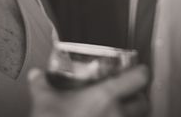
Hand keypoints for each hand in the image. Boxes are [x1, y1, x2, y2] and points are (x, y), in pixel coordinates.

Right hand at [28, 66, 148, 116]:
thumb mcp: (44, 101)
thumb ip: (41, 84)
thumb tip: (36, 75)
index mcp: (105, 96)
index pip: (137, 79)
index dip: (141, 72)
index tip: (139, 69)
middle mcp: (117, 115)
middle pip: (144, 104)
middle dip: (139, 98)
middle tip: (130, 93)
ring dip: (130, 114)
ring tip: (117, 110)